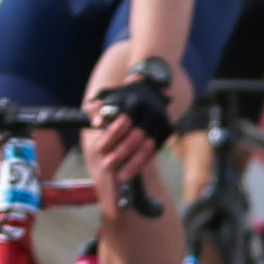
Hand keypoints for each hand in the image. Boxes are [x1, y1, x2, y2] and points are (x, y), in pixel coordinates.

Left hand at [88, 58, 175, 203]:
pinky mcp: (167, 130)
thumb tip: (96, 122)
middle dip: (120, 154)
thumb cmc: (124, 95)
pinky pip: (155, 150)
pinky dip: (143, 162)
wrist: (151, 87)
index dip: (111, 138)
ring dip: (133, 164)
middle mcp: (151, 110)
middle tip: (107, 166)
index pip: (123, 122)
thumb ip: (98, 108)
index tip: (100, 150)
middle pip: (136, 137)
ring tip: (119, 177)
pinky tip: (131, 172)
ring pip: (148, 147)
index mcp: (135, 101)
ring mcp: (161, 121)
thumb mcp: (108, 95)